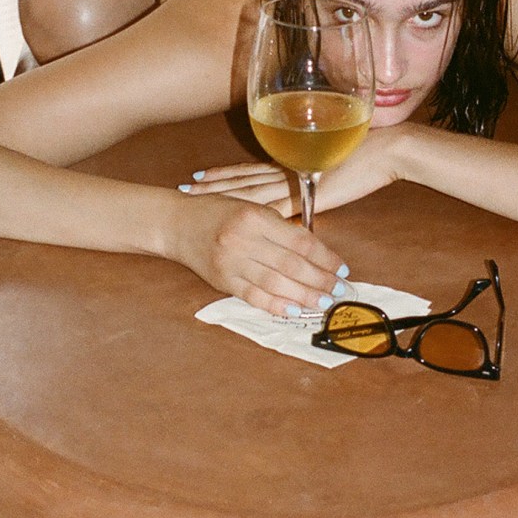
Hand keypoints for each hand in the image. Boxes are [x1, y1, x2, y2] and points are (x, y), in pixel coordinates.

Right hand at [168, 190, 348, 318]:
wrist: (175, 224)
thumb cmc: (217, 212)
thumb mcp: (250, 207)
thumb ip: (280, 228)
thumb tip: (315, 254)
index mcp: (254, 216)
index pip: (299, 241)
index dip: (325, 257)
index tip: (342, 268)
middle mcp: (243, 239)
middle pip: (291, 265)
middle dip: (321, 280)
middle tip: (340, 290)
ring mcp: (231, 262)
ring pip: (276, 284)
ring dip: (304, 296)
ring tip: (324, 302)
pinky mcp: (222, 281)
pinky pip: (254, 297)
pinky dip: (277, 305)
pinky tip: (295, 310)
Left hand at [180, 128, 401, 218]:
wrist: (384, 151)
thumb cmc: (364, 155)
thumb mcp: (329, 166)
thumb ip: (309, 177)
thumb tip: (297, 193)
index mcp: (290, 162)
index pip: (247, 169)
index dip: (222, 174)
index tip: (198, 176)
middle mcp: (287, 169)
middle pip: (241, 179)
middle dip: (212, 185)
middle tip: (185, 187)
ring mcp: (295, 181)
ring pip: (249, 190)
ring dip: (221, 195)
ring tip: (195, 196)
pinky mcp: (307, 193)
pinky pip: (274, 205)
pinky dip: (252, 212)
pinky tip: (233, 218)